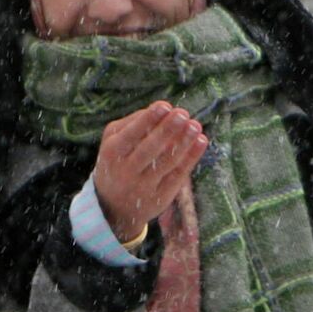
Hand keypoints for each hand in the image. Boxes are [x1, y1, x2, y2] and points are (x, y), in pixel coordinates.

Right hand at [92, 101, 208, 243]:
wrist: (113, 206)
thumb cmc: (117, 161)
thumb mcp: (115, 142)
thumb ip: (134, 123)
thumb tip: (164, 109)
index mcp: (111, 153)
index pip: (130, 135)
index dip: (148, 120)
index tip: (165, 105)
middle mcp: (125, 171)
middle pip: (148, 150)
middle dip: (167, 130)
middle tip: (183, 114)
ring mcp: (143, 187)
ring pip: (166, 163)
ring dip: (183, 143)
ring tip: (195, 126)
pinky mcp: (160, 197)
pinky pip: (177, 175)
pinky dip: (190, 157)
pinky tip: (201, 141)